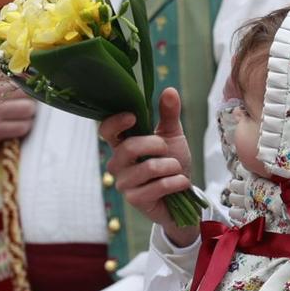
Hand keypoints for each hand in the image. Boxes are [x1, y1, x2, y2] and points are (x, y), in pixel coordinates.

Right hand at [0, 76, 35, 161]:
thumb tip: (26, 70)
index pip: (17, 73)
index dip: (27, 81)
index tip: (30, 86)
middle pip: (26, 91)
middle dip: (30, 98)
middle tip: (25, 102)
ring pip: (28, 108)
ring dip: (29, 113)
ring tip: (22, 114)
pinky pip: (22, 127)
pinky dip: (24, 127)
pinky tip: (17, 126)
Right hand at [101, 88, 196, 243]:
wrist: (183, 195)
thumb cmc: (173, 163)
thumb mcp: (173, 136)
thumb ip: (169, 114)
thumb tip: (169, 90)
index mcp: (123, 144)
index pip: (106, 130)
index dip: (115, 122)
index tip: (133, 116)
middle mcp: (118, 163)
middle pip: (129, 147)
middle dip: (157, 145)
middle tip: (167, 150)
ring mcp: (124, 183)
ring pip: (148, 167)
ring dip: (171, 166)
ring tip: (176, 170)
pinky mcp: (135, 200)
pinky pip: (158, 186)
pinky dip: (176, 182)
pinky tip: (181, 183)